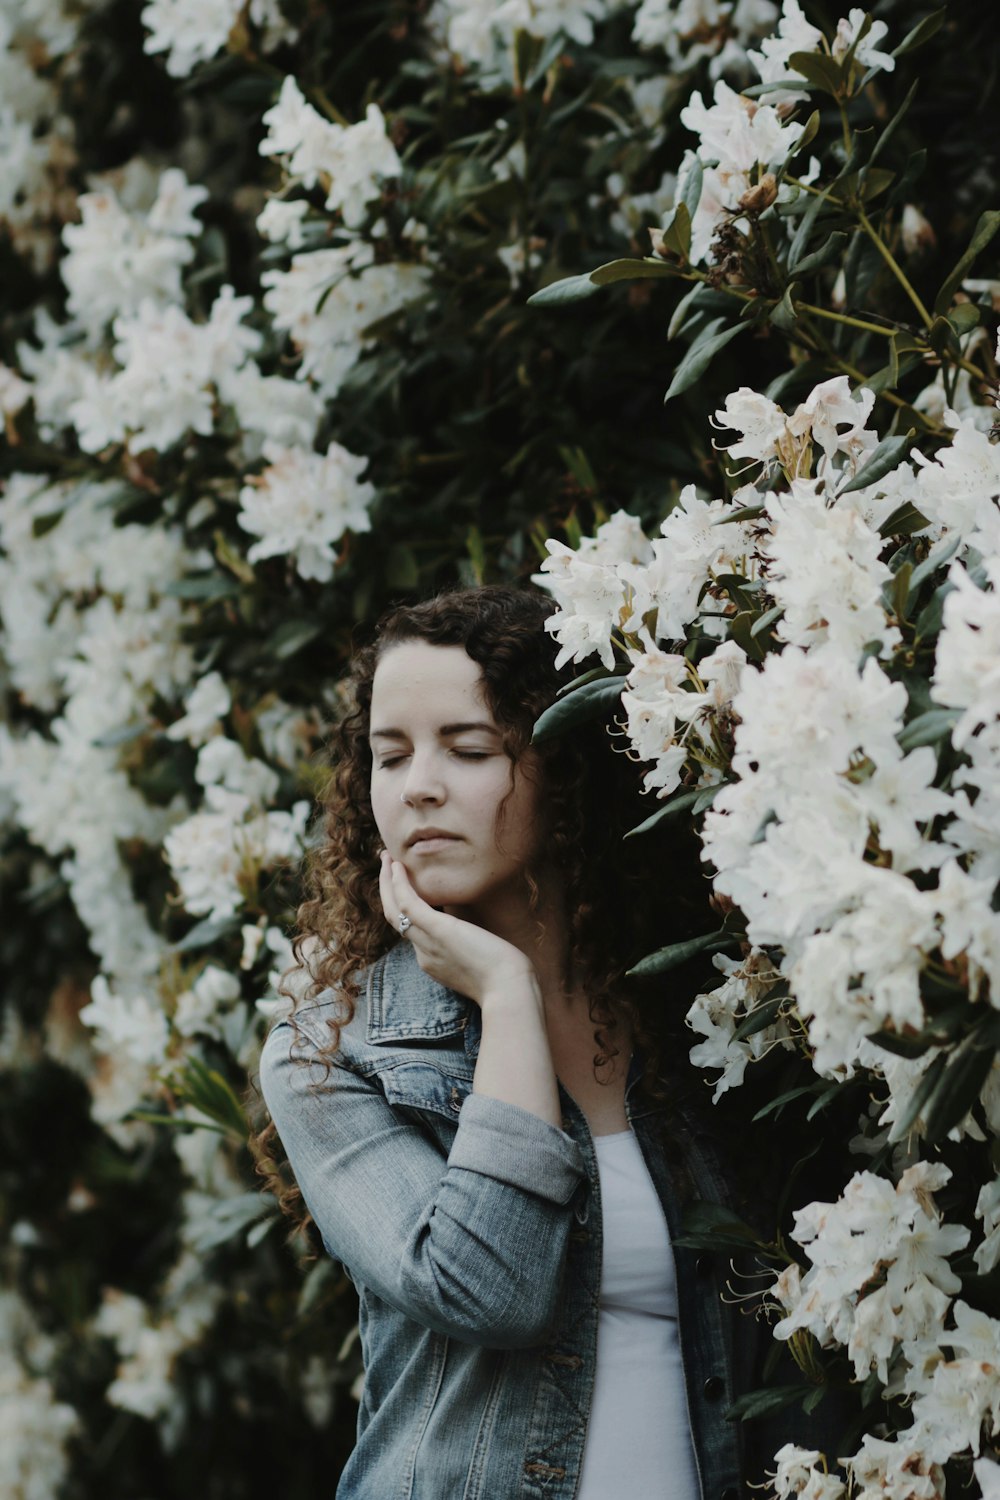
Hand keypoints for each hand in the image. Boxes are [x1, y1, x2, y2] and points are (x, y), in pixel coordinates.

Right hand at [378, 853, 535, 1007]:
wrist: (509, 990)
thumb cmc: (506, 978)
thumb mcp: (481, 960)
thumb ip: (470, 945)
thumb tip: (472, 927)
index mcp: (433, 961)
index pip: (411, 930)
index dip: (403, 906)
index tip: (405, 885)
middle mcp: (424, 953)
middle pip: (395, 919)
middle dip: (387, 891)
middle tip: (386, 864)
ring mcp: (427, 944)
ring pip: (394, 911)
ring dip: (387, 882)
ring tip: (386, 858)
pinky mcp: (438, 931)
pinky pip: (409, 905)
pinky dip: (400, 885)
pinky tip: (398, 867)